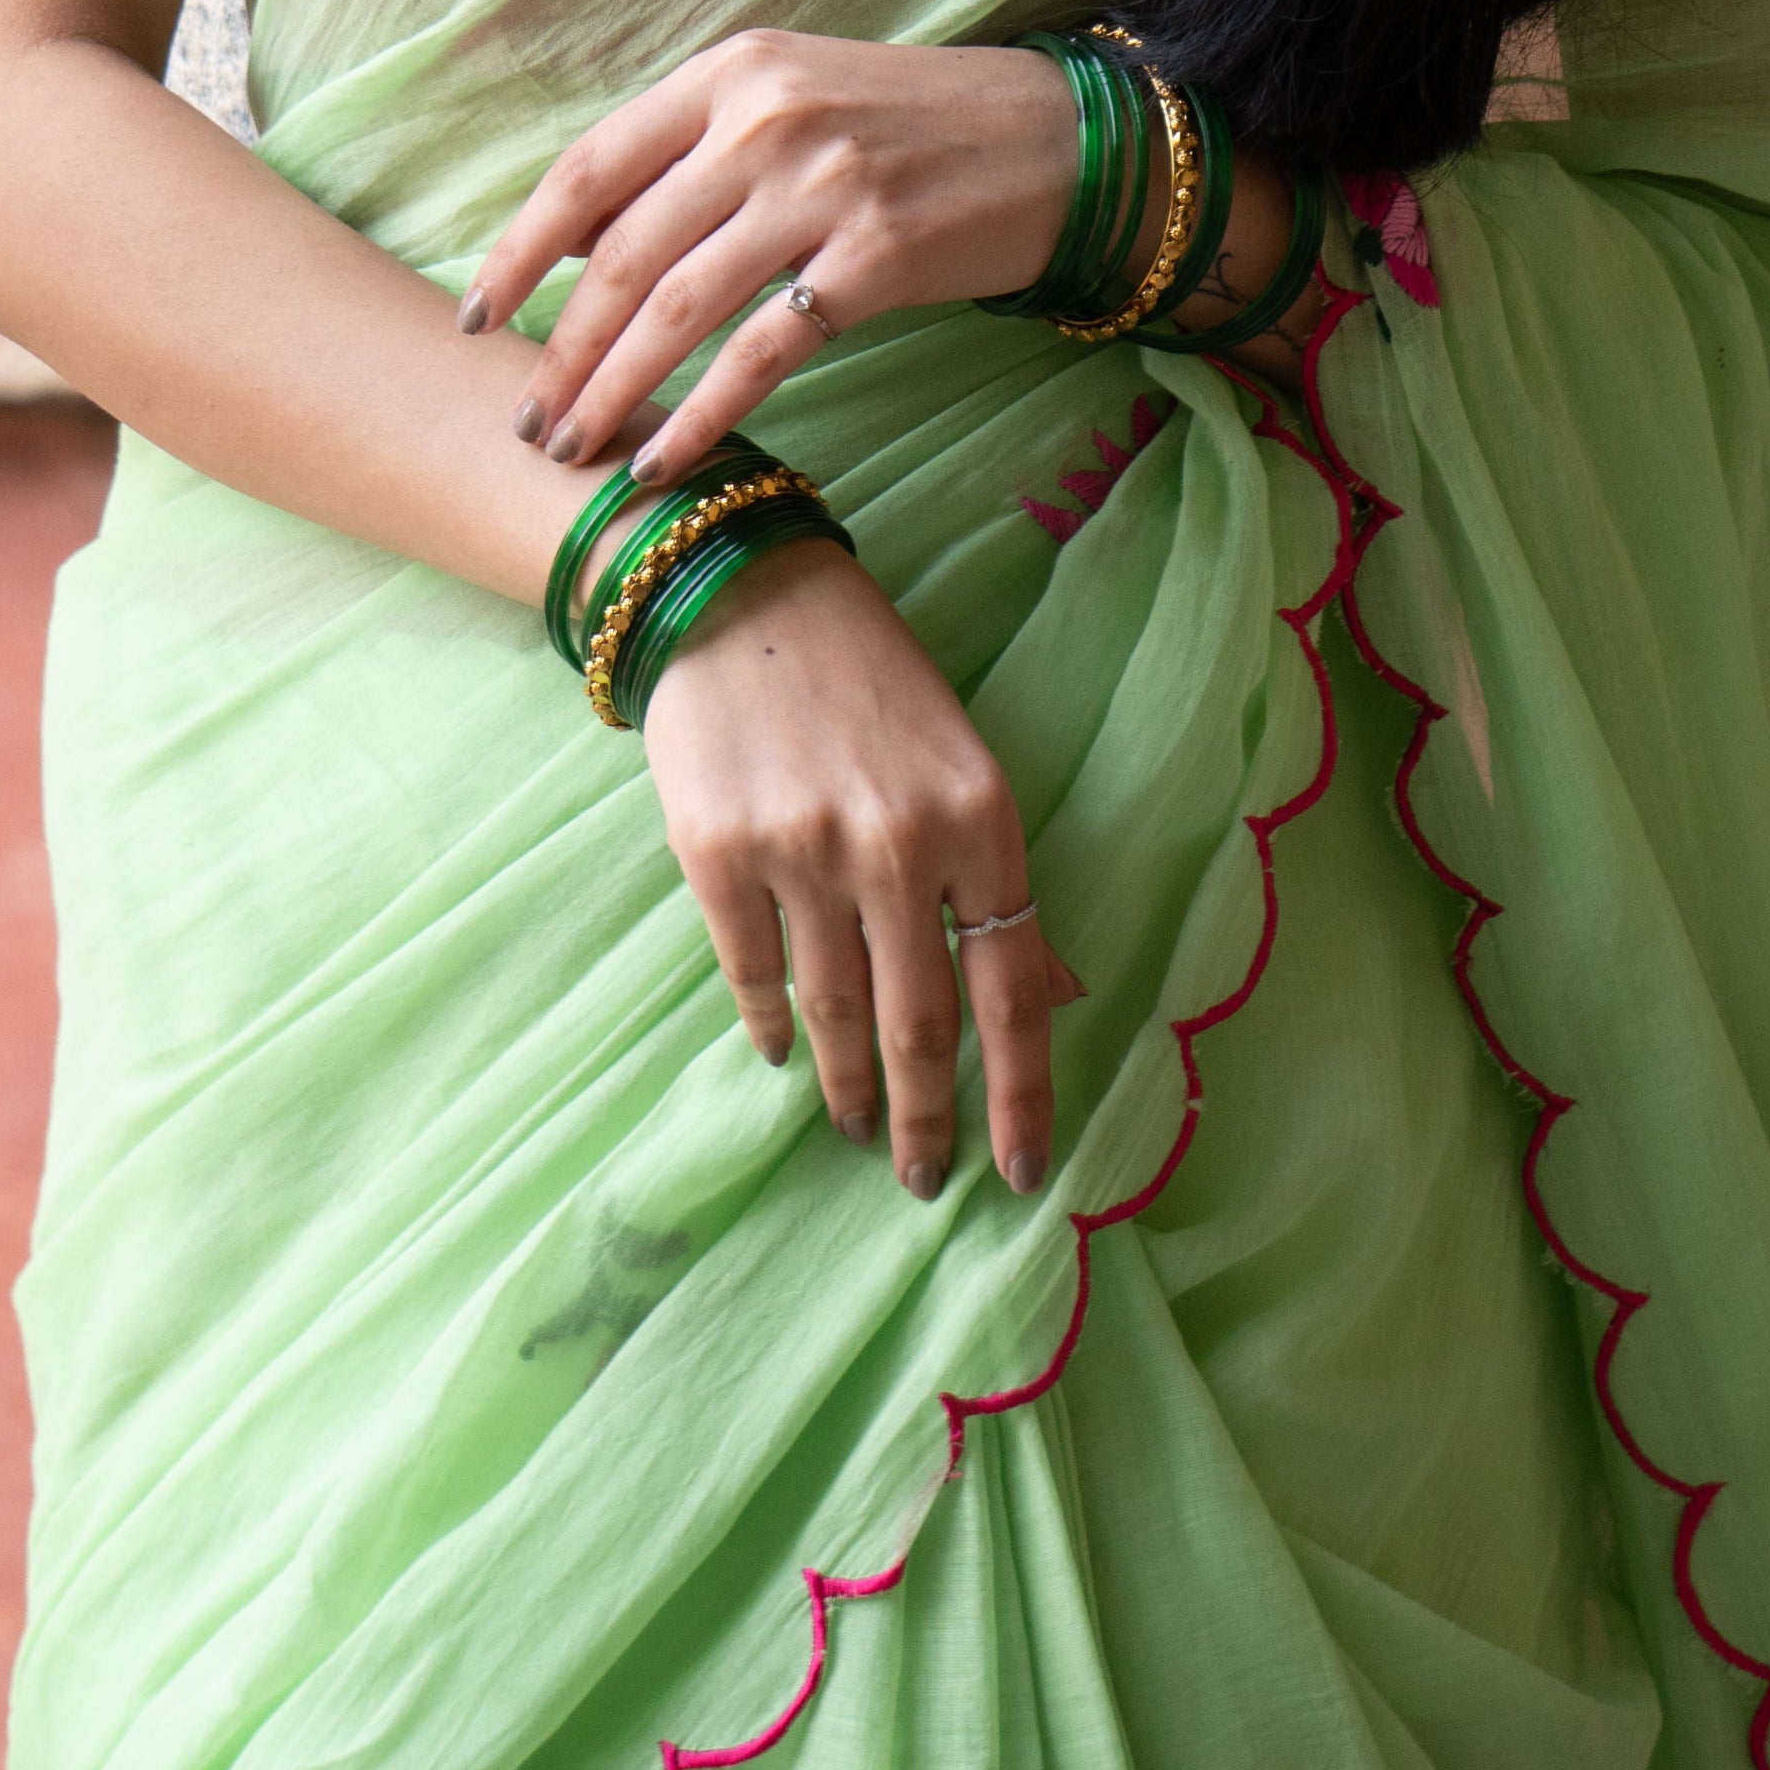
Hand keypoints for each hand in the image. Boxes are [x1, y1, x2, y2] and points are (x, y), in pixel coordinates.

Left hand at [465, 30, 1072, 483]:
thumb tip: (579, 244)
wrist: (1055, 139)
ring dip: (613, 389)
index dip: (521, 249)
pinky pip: (760, 352)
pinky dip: (702, 413)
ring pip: (678, 307)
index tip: (479, 315)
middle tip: (528, 416)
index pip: (589, 167)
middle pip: (624, 251)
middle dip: (561, 345)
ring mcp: (820, 186)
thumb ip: (691, 155)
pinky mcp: (875, 257)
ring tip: (573, 449)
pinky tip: (666, 457)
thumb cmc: (908, 126)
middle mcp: (763, 120)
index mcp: (729, 73)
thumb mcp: (791, 99)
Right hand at [639, 533, 1084, 1195]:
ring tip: (857, 1124)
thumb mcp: (961, 765)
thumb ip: (996, 882)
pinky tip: (784, 1055)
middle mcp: (898, 844)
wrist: (738, 592)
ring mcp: (803, 851)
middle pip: (921, 1025)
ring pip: (836, 1014)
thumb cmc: (867, 681)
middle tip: (920, 1176)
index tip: (1021, 1174)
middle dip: (926, 1120)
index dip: (1021, 1096)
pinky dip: (771, 1030)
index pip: (1013, 990)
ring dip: (851, 1087)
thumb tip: (1052, 998)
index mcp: (980, 819)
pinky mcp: (717, 852)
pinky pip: (753, 975)